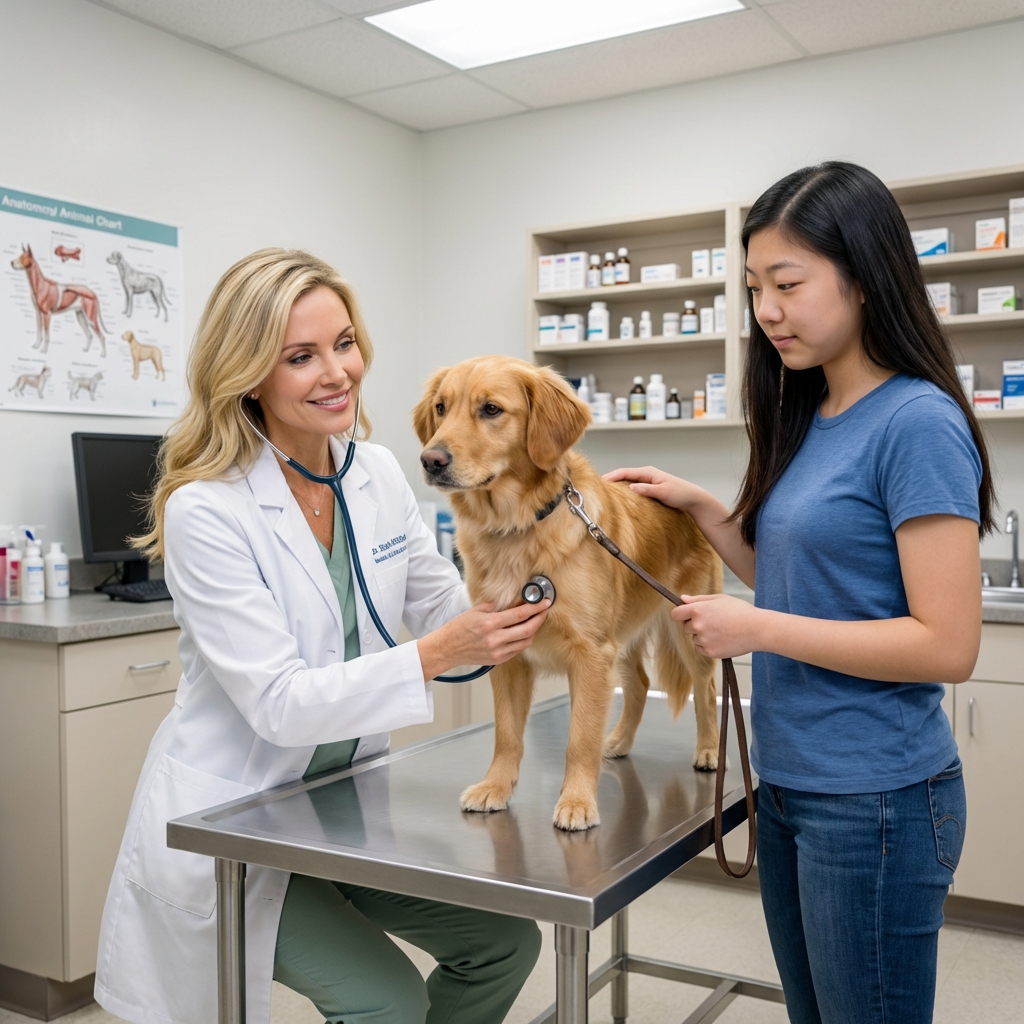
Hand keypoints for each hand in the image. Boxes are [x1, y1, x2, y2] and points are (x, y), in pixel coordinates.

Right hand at [417, 601, 549, 680]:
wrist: (448, 648)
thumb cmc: (459, 628)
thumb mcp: (476, 610)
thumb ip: (497, 607)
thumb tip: (515, 602)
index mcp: (490, 624)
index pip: (520, 614)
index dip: (536, 608)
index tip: (545, 602)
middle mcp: (496, 639)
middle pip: (528, 629)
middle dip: (539, 618)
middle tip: (544, 610)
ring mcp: (498, 652)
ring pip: (526, 641)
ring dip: (533, 630)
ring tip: (535, 620)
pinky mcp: (498, 660)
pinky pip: (518, 649)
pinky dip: (524, 640)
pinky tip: (523, 632)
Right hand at [603, 465, 706, 511]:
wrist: (693, 499)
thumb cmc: (680, 494)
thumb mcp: (663, 492)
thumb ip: (647, 489)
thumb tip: (631, 487)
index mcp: (648, 472)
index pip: (625, 472)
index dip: (612, 476)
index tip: (600, 482)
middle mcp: (647, 474)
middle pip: (624, 475)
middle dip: (611, 479)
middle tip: (597, 487)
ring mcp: (648, 480)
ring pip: (628, 480)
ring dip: (617, 484)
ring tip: (605, 491)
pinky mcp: (650, 487)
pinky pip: (633, 486)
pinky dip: (625, 489)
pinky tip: (620, 496)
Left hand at [671, 594, 764, 658]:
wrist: (757, 629)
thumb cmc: (740, 611)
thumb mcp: (719, 599)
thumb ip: (698, 599)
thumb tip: (682, 599)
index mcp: (698, 610)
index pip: (676, 614)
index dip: (681, 614)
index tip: (687, 615)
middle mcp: (698, 625)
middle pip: (686, 627)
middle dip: (695, 625)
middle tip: (713, 622)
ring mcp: (703, 640)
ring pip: (695, 639)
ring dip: (702, 636)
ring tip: (721, 631)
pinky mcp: (710, 652)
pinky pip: (701, 649)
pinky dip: (708, 646)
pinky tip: (722, 639)